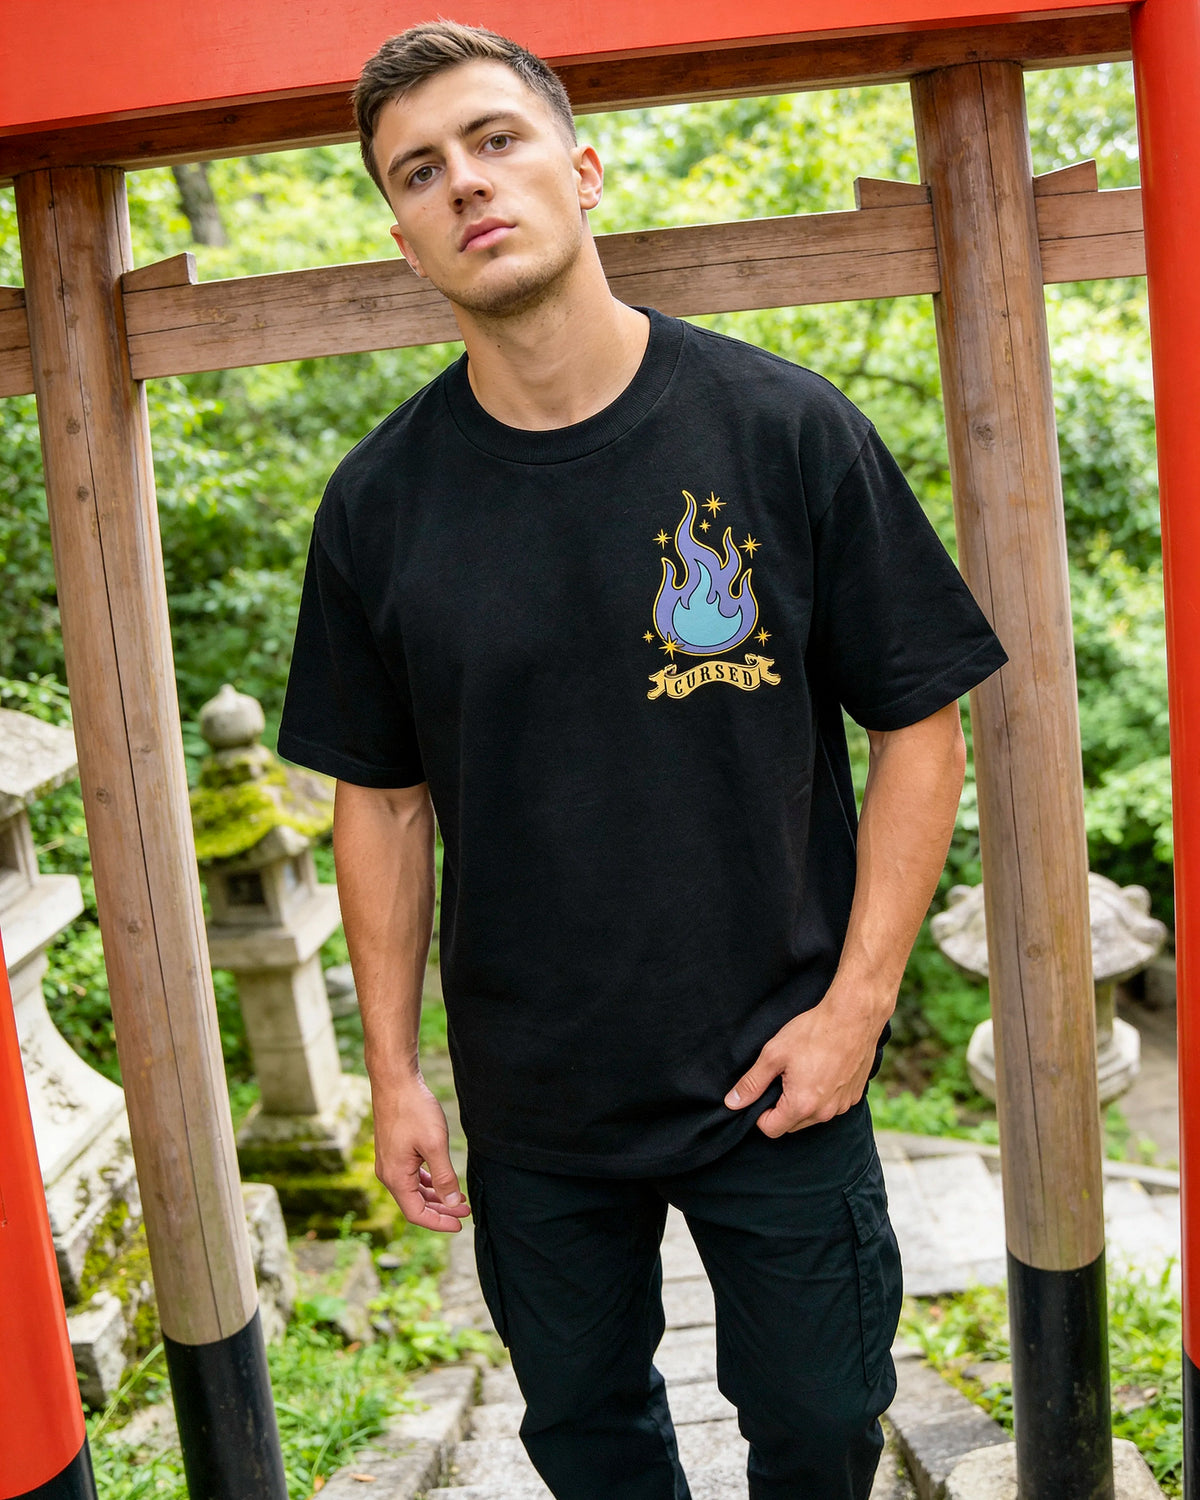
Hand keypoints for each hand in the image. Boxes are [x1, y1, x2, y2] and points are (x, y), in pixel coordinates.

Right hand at [371, 1076, 471, 1231]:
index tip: (460, 1224)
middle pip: (415, 1204)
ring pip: (413, 1190)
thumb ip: (444, 1177)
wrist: (395, 1081)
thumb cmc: (414, 1109)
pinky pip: (411, 1176)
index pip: (417, 1214)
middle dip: (441, 1210)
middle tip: (466, 1211)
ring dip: (435, 1196)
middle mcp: (388, 1174)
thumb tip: (451, 1204)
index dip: (439, 1222)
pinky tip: (442, 1180)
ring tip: (458, 1199)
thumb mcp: (435, 1144)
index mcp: (395, 1177)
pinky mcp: (394, 1151)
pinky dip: (428, 1182)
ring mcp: (389, 1162)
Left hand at [723, 978, 891, 1136]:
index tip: (764, 1090)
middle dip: (781, 1108)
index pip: (771, 1129)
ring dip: (802, 1103)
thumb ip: (752, 1083)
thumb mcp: (773, 1054)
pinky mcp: (854, 1097)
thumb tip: (732, 1103)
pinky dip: (822, 1096)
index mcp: (801, 1105)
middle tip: (782, 1077)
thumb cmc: (813, 1032)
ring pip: (812, 1117)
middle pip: (791, 1125)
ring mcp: (842, 1106)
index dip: (760, 1113)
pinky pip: (830, 1106)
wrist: (854, 1017)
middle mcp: (824, 1113)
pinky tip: (821, 1071)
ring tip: (803, 1071)